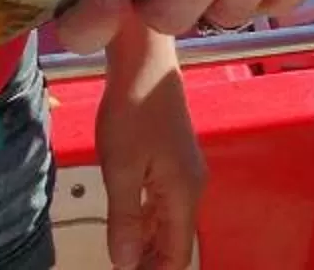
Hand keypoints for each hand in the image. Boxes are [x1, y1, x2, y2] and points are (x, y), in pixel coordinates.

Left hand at [93, 33, 204, 269]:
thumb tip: (124, 264)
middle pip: (176, 241)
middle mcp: (192, 188)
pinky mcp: (174, 162)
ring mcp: (185, 174)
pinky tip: (129, 231)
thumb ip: (124, 219)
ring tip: (122, 262)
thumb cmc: (132, 113)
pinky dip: (148, 224)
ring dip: (148, 246)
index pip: (177, 253)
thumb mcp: (121, 169)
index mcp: (183, 193)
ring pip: (169, 223)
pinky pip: (164, 205)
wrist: (145, 65)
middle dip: (152, 262)